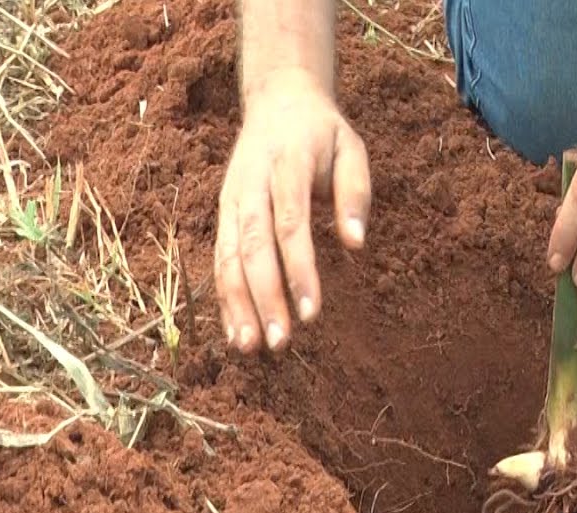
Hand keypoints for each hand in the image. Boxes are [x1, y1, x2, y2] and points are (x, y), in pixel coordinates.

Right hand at [215, 68, 370, 353]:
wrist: (279, 101)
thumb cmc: (323, 134)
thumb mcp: (352, 149)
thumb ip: (355, 193)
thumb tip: (356, 243)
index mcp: (286, 166)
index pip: (291, 225)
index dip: (298, 270)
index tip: (312, 313)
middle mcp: (250, 184)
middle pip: (254, 247)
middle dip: (264, 297)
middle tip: (280, 343)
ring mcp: (231, 199)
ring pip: (229, 256)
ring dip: (237, 304)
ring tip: (250, 347)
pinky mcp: (223, 212)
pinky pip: (221, 257)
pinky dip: (225, 295)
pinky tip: (237, 331)